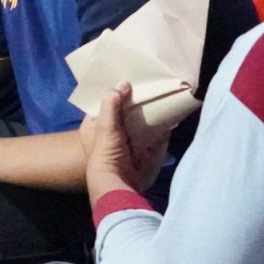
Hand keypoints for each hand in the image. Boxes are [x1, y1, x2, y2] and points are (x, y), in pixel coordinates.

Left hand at [80, 82, 167, 201]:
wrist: (120, 183)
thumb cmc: (106, 152)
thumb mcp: (105, 125)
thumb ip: (111, 104)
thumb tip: (123, 83)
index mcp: (93, 127)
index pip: (102, 104)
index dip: (112, 93)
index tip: (126, 80)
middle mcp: (110, 133)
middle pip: (123, 112)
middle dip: (135, 102)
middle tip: (147, 84)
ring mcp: (128, 142)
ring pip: (139, 122)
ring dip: (149, 112)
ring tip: (160, 93)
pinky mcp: (143, 150)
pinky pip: (153, 134)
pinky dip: (161, 125)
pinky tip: (169, 113)